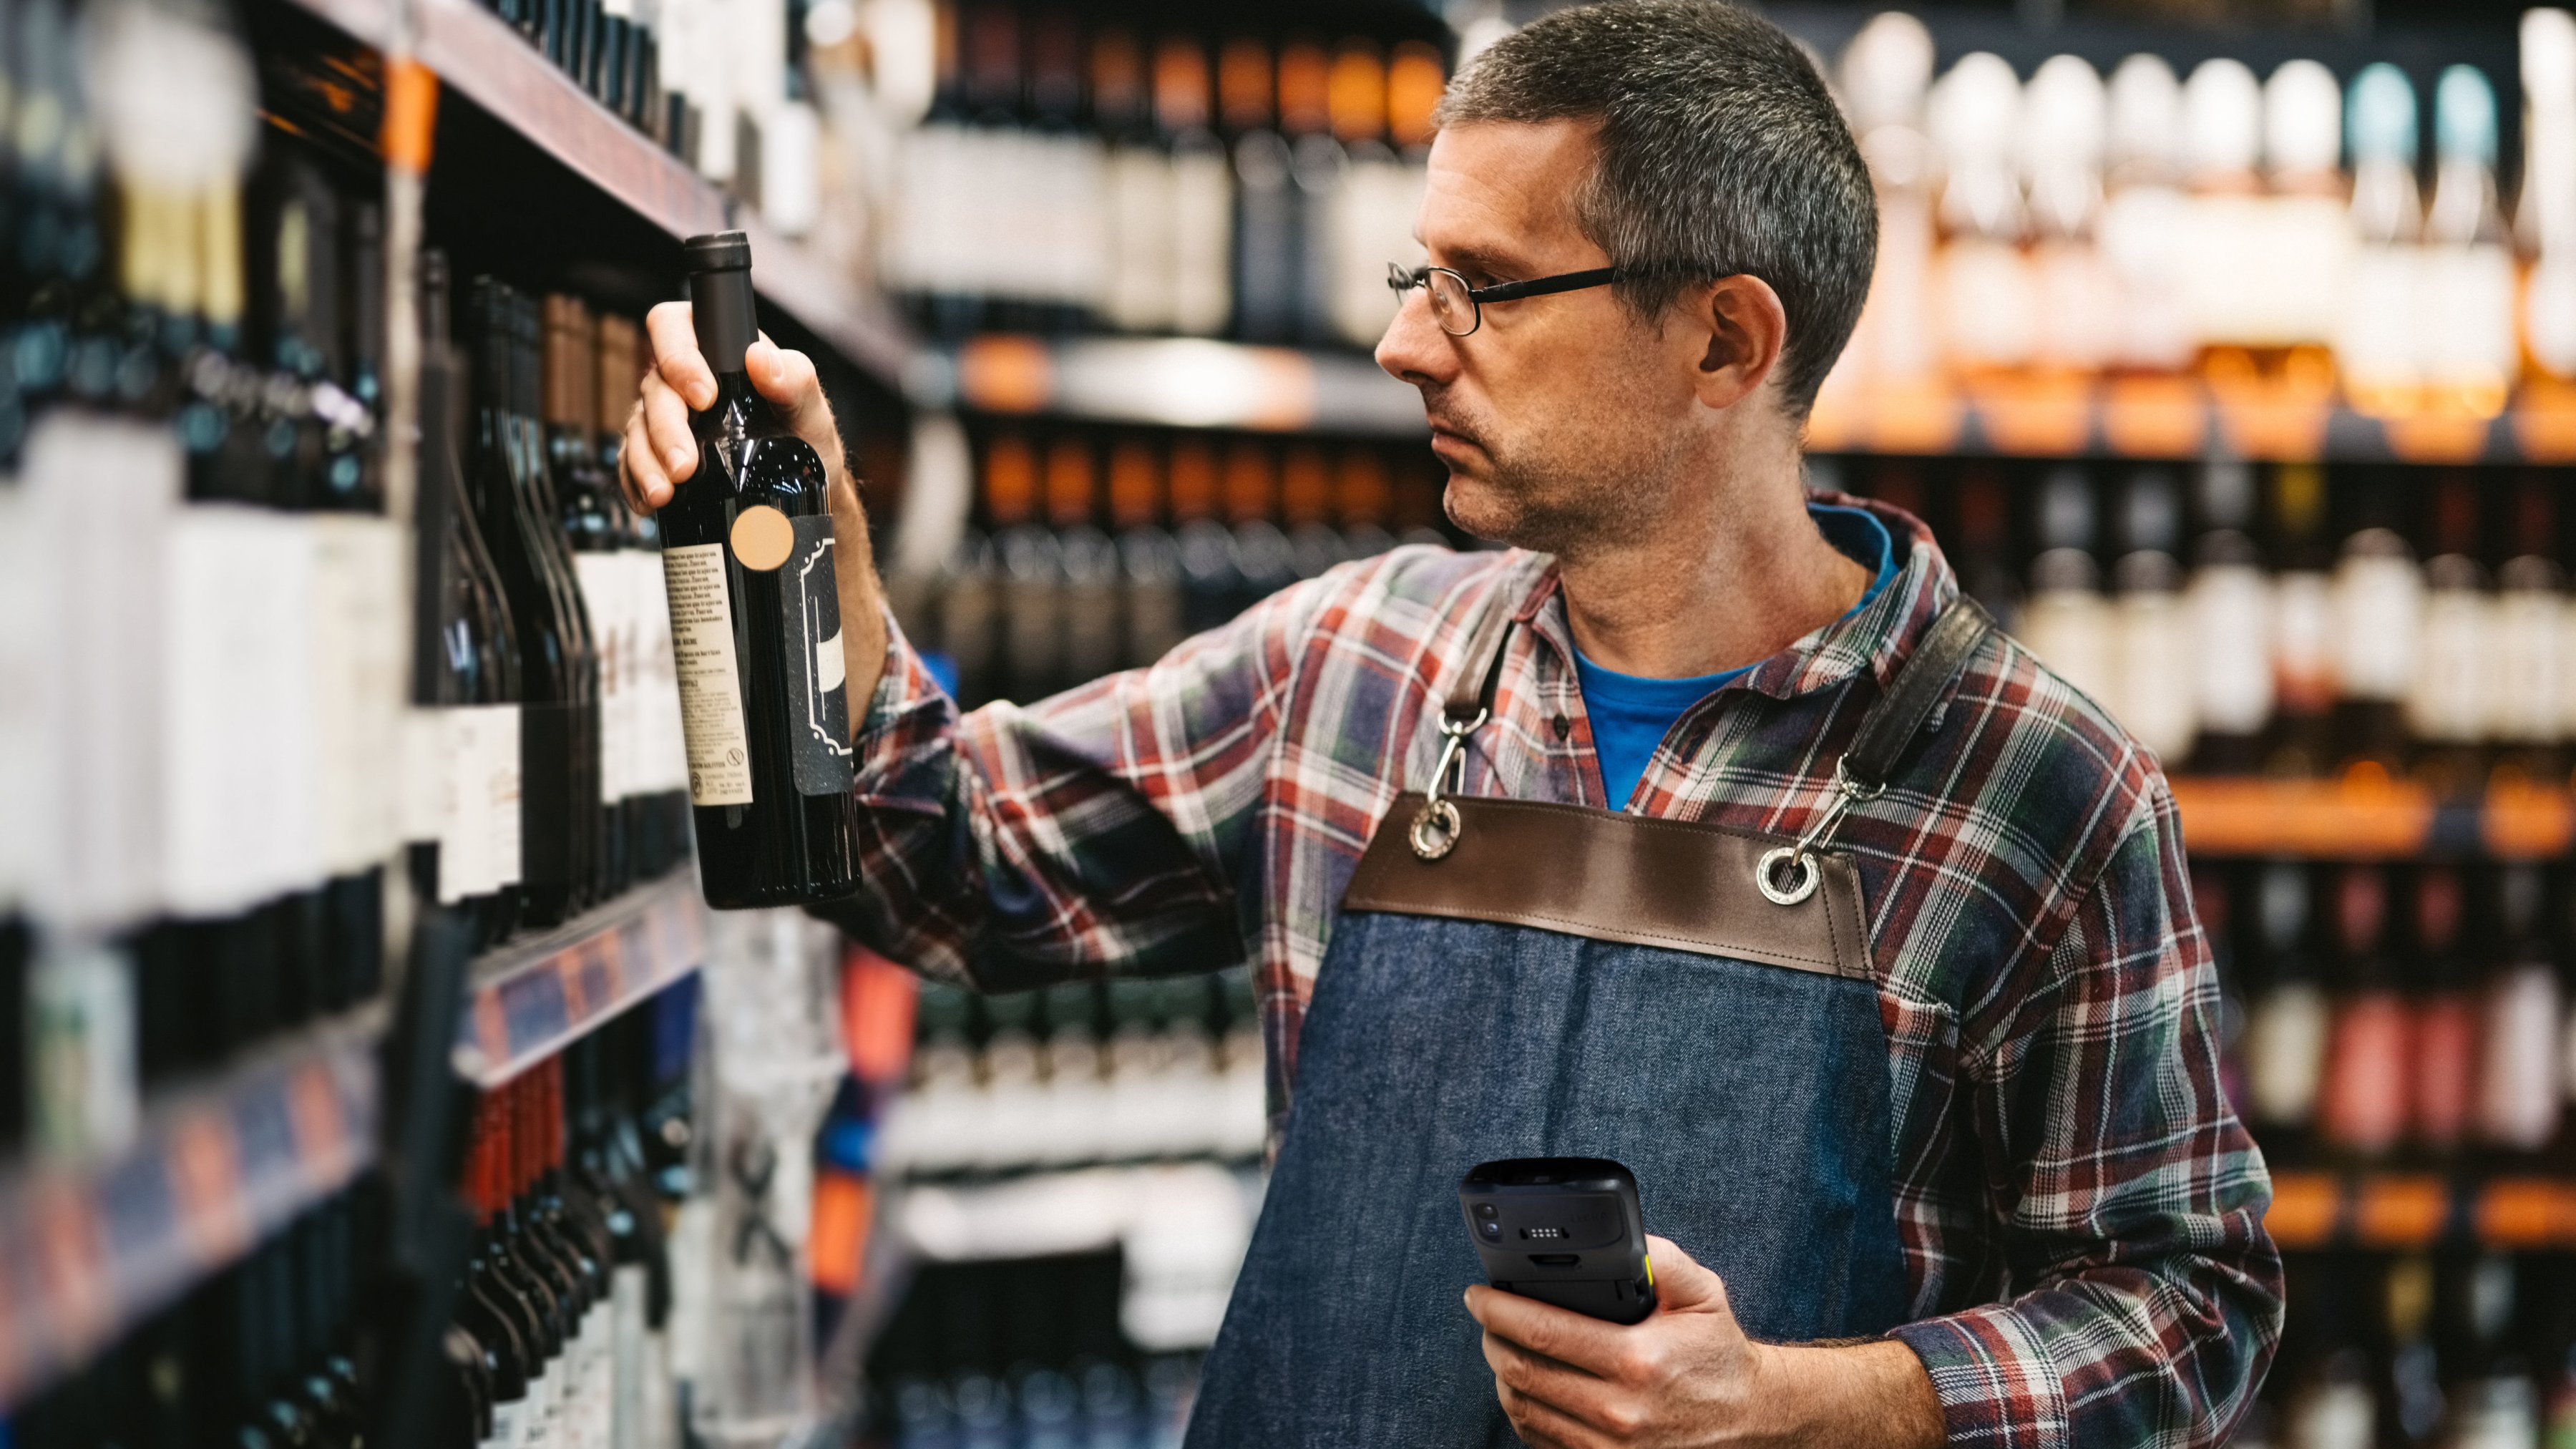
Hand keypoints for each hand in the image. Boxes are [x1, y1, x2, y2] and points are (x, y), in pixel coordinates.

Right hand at [617, 300, 848, 514]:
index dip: (677, 356)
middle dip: (665, 429)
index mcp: (714, 352)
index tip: (704, 396)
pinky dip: (638, 485)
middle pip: (653, 389)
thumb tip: (759, 359)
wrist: (805, 488)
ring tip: (665, 494)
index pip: (673, 327)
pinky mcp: (657, 456)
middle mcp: (682, 382)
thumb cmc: (804, 434)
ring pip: (636, 430)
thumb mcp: (809, 406)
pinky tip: (651, 504)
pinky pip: (631, 466)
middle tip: (685, 466)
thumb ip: (794, 377)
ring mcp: (665, 419)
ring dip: (646, 463)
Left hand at [1464, 1236, 1942, 1448]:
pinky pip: (1540, 1438)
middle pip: (1522, 1371)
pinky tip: (1526, 1383)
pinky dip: (1522, 1408)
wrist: (1749, 1416)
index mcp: (1638, 1360)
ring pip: (1523, 1408)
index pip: (1543, 1331)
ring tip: (1502, 1344)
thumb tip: (1624, 1241)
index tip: (1480, 1293)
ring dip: (1502, 1371)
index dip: (1499, 1309)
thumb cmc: (1718, 1353)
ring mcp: (1610, 1446)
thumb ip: (1662, 1260)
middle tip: (1486, 1315)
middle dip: (1492, 1337)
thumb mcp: (1703, 1294)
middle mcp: (1620, 1410)